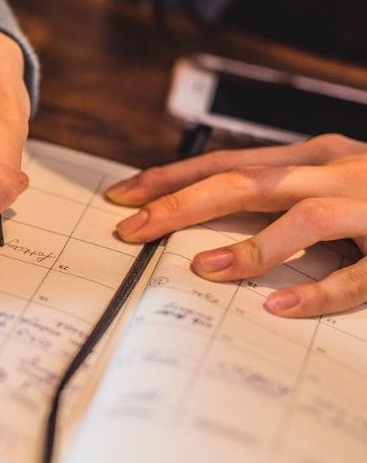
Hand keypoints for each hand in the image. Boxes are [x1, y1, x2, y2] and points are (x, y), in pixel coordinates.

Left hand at [106, 134, 366, 317]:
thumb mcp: (328, 175)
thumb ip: (277, 190)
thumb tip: (204, 213)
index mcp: (310, 155)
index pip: (224, 161)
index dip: (169, 177)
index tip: (120, 194)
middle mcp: (334, 170)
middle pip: (245, 181)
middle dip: (182, 204)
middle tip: (132, 229)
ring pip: (302, 216)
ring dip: (249, 243)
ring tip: (201, 267)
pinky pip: (361, 273)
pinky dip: (319, 291)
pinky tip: (279, 307)